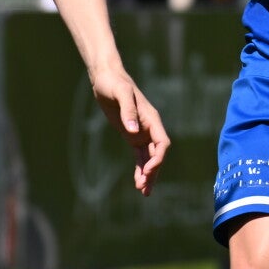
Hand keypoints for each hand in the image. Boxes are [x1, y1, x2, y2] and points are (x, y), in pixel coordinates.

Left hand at [88, 61, 169, 194]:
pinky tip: (138, 181)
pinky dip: (140, 168)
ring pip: (149, 158)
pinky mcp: (131, 136)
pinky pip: (139, 156)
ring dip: (148, 174)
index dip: (158, 158)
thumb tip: (133, 131)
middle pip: (157, 154)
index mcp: (151, 118)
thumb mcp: (120, 93)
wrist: (105, 77)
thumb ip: (128, 111)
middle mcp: (149, 127)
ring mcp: (141, 132)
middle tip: (144, 188)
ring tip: (143, 191)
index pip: (162, 143)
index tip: (148, 171)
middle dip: (153, 172)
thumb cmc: (114, 83)